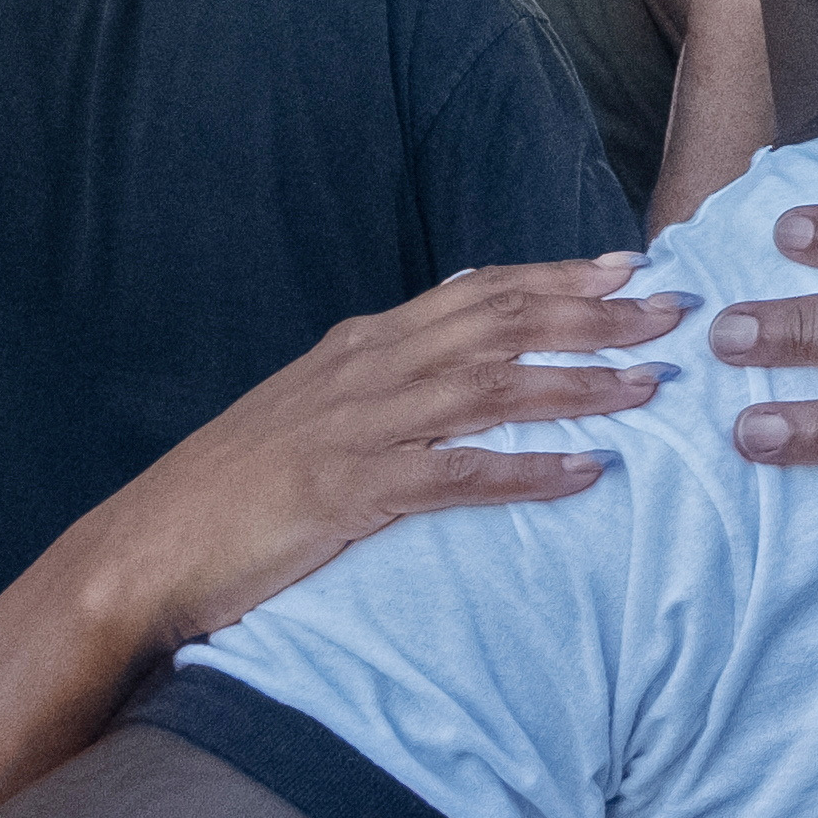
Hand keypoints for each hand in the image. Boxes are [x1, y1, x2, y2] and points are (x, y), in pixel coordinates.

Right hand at [42, 257, 688, 652]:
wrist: (142, 550)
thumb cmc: (232, 492)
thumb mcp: (311, 412)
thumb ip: (380, 379)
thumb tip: (453, 347)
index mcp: (359, 348)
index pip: (475, 294)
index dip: (555, 279)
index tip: (628, 267)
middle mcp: (364, 372)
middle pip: (499, 326)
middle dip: (593, 317)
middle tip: (675, 311)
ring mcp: (355, 430)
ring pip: (489, 387)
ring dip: (578, 383)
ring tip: (652, 386)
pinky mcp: (347, 493)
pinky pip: (456, 474)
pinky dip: (526, 469)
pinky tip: (587, 472)